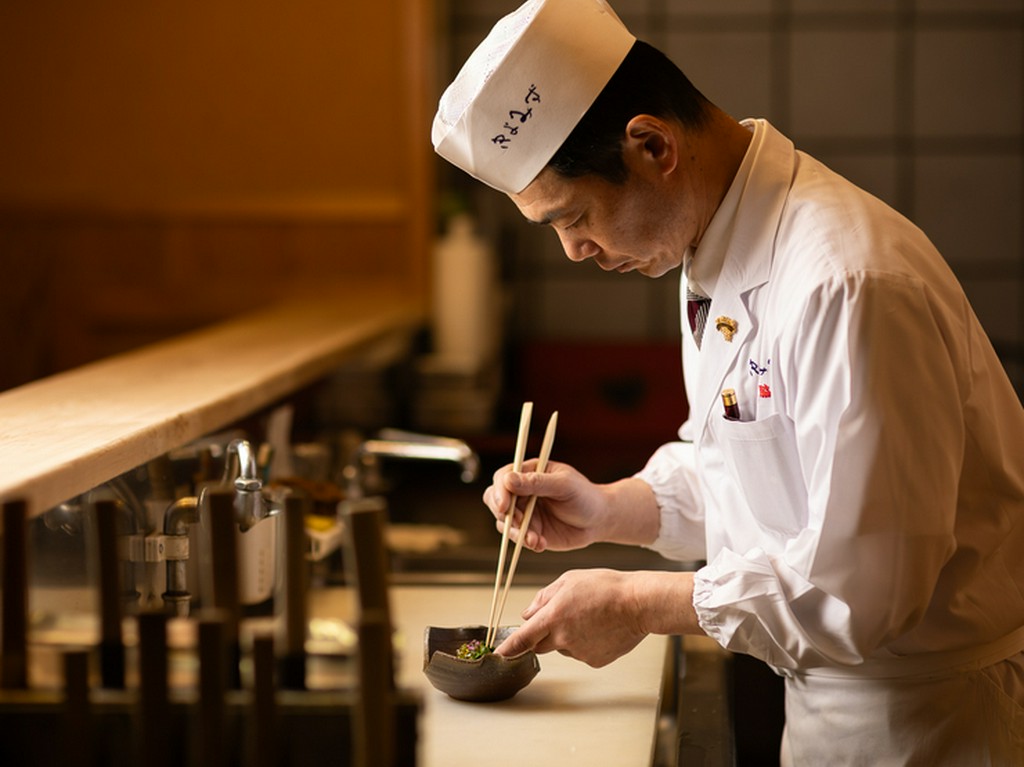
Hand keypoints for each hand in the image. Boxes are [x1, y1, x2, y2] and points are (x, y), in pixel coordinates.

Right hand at [482, 459, 606, 551]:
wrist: (599, 520)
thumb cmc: (585, 496)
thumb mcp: (564, 485)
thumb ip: (537, 483)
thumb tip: (508, 480)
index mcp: (529, 473)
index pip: (503, 478)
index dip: (500, 491)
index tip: (505, 506)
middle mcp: (522, 492)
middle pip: (495, 500)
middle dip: (503, 514)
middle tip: (519, 523)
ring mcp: (524, 512)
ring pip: (504, 522)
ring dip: (516, 532)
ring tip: (536, 539)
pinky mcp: (529, 530)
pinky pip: (517, 538)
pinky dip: (526, 542)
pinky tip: (541, 544)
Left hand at [494, 569, 648, 666]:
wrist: (639, 604)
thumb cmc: (606, 587)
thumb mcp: (569, 580)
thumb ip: (544, 597)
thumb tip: (528, 613)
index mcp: (554, 616)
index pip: (523, 638)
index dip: (508, 648)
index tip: (498, 655)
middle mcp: (563, 638)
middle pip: (540, 645)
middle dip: (542, 635)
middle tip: (561, 618)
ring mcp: (579, 652)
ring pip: (562, 648)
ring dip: (566, 637)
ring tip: (588, 617)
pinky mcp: (594, 661)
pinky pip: (581, 653)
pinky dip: (585, 643)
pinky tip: (599, 628)